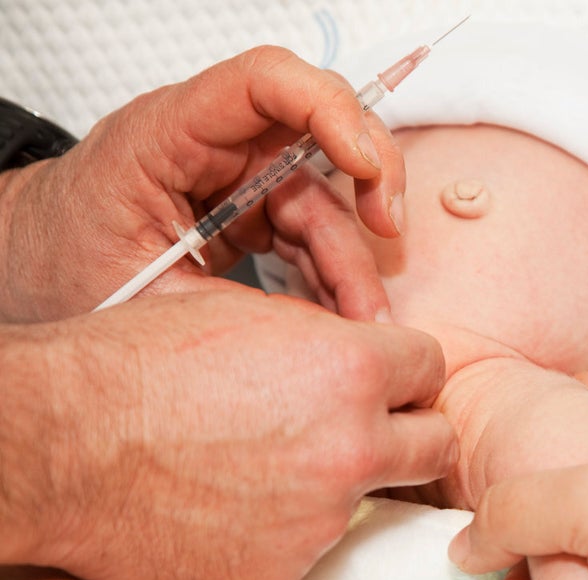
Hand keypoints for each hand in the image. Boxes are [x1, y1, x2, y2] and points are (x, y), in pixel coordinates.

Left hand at [0, 46, 404, 320]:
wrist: (43, 268)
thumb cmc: (66, 263)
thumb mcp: (136, 294)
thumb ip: (221, 304)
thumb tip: (311, 335)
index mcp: (168, 135)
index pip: (264, 82)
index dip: (327, 108)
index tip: (363, 164)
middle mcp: (214, 146)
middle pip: (316, 135)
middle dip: (366, 185)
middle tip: (390, 240)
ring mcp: (238, 177)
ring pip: (322, 196)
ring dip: (352, 253)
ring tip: (367, 315)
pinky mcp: (252, 210)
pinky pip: (310, 232)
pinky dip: (333, 271)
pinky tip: (343, 311)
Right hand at [2, 287, 455, 579]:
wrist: (60, 444)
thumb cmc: (139, 364)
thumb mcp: (243, 314)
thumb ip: (322, 337)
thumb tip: (357, 355)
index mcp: (348, 370)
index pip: (430, 366)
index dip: (407, 369)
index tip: (389, 379)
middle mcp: (350, 448)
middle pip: (435, 444)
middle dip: (411, 431)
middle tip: (367, 427)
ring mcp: (318, 521)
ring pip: (367, 499)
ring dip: (335, 482)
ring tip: (262, 463)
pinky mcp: (278, 573)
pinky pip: (307, 546)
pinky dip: (284, 526)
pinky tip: (230, 503)